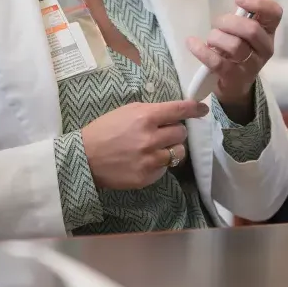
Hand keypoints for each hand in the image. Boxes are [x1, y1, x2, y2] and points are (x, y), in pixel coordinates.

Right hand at [80, 99, 208, 189]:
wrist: (85, 158)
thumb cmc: (103, 130)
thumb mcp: (126, 112)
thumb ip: (150, 112)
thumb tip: (172, 114)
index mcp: (145, 117)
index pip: (179, 110)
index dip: (194, 109)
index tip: (202, 110)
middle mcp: (151, 138)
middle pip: (181, 133)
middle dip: (175, 131)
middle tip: (163, 132)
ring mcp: (151, 159)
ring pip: (178, 153)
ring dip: (170, 149)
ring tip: (156, 149)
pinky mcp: (148, 177)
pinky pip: (165, 168)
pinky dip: (159, 163)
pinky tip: (144, 161)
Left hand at [187, 0, 282, 110]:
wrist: (234, 85)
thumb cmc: (237, 50)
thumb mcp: (243, 31)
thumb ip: (244, 15)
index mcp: (269, 32)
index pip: (274, 13)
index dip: (258, 3)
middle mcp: (265, 49)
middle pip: (251, 30)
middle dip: (229, 22)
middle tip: (219, 23)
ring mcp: (252, 65)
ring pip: (235, 46)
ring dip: (216, 37)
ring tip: (211, 39)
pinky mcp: (234, 78)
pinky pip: (217, 62)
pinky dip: (201, 50)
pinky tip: (192, 43)